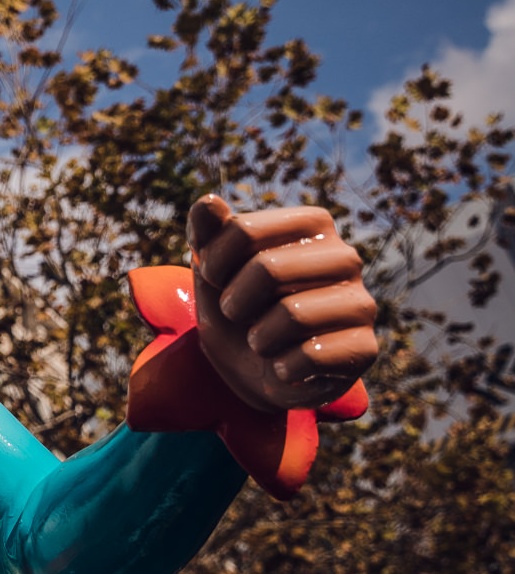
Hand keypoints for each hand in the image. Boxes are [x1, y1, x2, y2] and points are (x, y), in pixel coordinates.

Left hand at [188, 195, 378, 412]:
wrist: (252, 371)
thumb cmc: (235, 307)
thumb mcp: (210, 269)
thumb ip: (206, 231)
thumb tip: (209, 202)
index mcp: (312, 224)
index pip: (244, 230)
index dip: (213, 264)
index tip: (215, 281)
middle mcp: (345, 257)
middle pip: (268, 270)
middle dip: (234, 303)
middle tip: (238, 316)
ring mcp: (362, 302)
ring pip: (292, 315)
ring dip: (259, 339)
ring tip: (264, 341)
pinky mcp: (367, 348)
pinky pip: (310, 357)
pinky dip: (283, 368)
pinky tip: (288, 366)